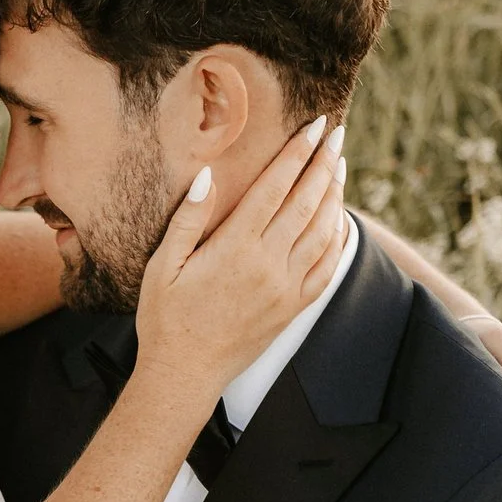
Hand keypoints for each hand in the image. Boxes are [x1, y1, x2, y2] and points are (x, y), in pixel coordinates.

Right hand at [134, 115, 348, 402]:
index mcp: (234, 248)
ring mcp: (285, 288)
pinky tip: (339, 219)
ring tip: (340, 166)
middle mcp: (267, 264)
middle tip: (336, 133)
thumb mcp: (161, 267)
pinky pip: (326, 267)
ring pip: (322, 230)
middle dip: (324, 163)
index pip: (275, 187)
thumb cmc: (165, 319)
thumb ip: (186, 220)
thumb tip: (207, 177)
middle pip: (306, 202)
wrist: (184, 375)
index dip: (297, 153)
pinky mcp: (292, 308)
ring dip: (334, 194)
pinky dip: (337, 238)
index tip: (313, 127)